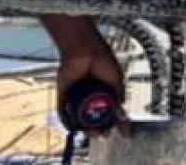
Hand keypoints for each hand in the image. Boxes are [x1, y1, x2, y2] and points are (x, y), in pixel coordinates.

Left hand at [54, 23, 130, 139]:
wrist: (84, 50)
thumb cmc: (102, 59)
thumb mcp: (117, 78)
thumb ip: (120, 92)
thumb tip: (121, 107)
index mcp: (103, 92)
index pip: (109, 111)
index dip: (115, 122)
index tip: (122, 132)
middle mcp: (89, 95)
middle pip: (94, 117)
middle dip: (99, 128)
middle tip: (102, 134)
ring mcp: (76, 96)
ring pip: (79, 117)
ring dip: (84, 127)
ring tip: (91, 133)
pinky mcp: (64, 95)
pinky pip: (63, 110)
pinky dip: (66, 120)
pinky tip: (71, 128)